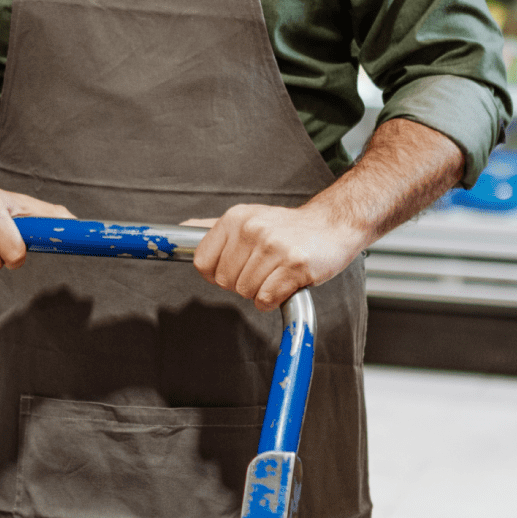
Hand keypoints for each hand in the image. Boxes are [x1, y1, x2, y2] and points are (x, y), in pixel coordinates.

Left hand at [182, 203, 367, 311]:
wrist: (334, 224)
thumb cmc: (289, 228)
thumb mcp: (248, 218)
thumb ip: (215, 228)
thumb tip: (182, 229)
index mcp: (235, 218)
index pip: (202, 262)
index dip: (215, 274)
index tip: (233, 270)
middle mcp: (252, 229)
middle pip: (223, 281)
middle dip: (241, 283)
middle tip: (262, 269)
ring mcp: (274, 246)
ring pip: (245, 292)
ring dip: (260, 291)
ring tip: (276, 273)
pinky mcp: (294, 265)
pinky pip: (266, 299)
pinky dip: (273, 300)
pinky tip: (285, 284)